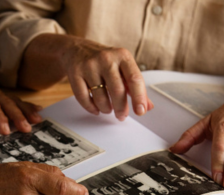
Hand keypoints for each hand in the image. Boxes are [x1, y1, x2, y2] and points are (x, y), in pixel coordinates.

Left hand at [0, 52, 41, 135]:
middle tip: (27, 129)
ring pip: (14, 101)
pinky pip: (16, 101)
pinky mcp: (2, 96)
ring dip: (26, 111)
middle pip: (6, 103)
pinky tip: (39, 112)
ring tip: (38, 121)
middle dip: (18, 116)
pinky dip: (28, 106)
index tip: (6, 130)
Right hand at [19, 34, 153, 120]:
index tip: (141, 111)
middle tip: (121, 116)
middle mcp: (106, 59)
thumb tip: (147, 106)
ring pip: (100, 97)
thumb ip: (135, 87)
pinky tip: (96, 109)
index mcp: (122, 56)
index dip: (139, 97)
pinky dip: (91, 108)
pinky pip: (84, 97)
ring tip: (108, 109)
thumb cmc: (104, 61)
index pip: (135, 79)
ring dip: (106, 108)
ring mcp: (89, 65)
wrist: (76, 49)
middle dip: (121, 108)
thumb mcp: (123, 68)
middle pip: (117, 90)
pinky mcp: (75, 73)